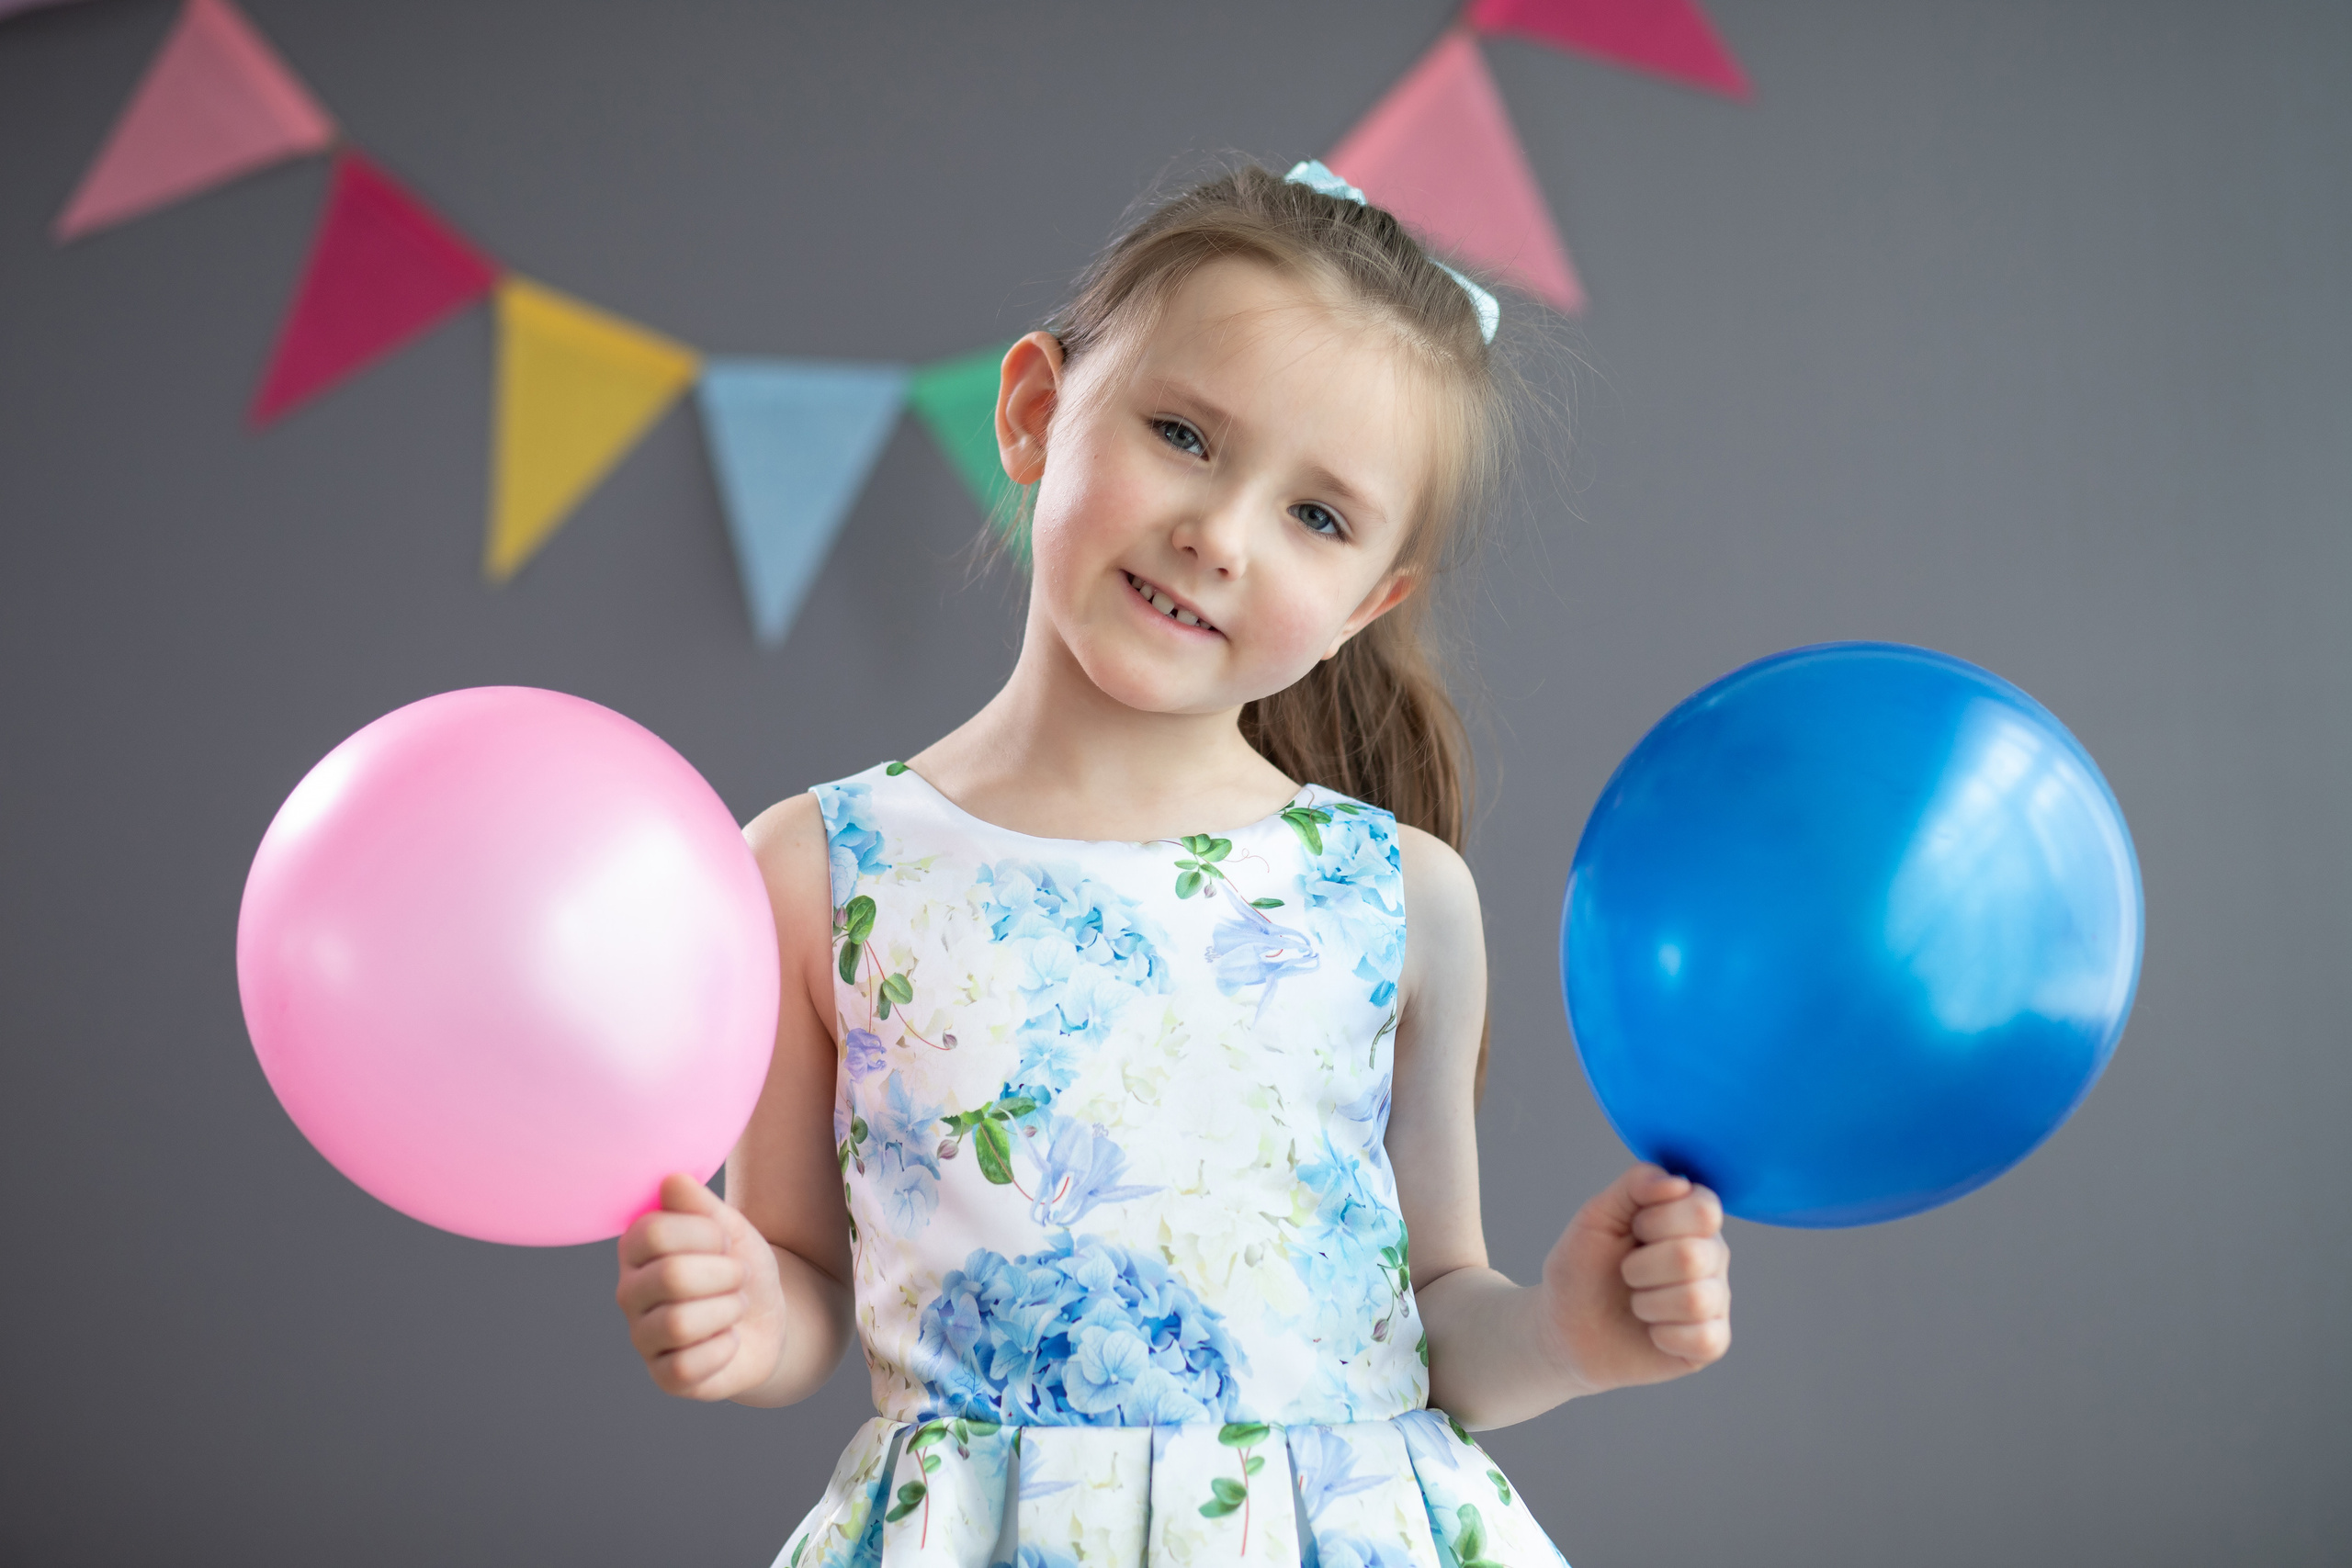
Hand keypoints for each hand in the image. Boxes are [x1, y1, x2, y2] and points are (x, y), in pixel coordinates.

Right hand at [615, 1173, 787, 1400]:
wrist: (767, 1317)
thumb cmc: (738, 1264)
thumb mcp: (730, 1227)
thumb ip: (701, 1204)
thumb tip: (672, 1179)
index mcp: (637, 1248)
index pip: (654, 1231)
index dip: (705, 1233)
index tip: (724, 1241)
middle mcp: (629, 1292)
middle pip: (671, 1276)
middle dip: (725, 1274)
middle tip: (738, 1276)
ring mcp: (643, 1337)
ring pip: (679, 1324)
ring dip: (728, 1310)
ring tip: (735, 1306)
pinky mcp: (664, 1376)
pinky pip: (689, 1365)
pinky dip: (725, 1348)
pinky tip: (728, 1340)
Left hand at [1539, 1163, 1730, 1395]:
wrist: (1564, 1327)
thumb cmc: (1583, 1267)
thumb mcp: (1596, 1216)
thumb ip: (1634, 1184)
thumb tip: (1678, 1182)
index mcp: (1690, 1219)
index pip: (1704, 1208)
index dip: (1658, 1220)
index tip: (1633, 1230)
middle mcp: (1711, 1255)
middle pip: (1695, 1255)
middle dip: (1641, 1267)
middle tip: (1627, 1273)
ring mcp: (1715, 1299)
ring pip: (1697, 1299)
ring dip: (1648, 1303)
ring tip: (1637, 1303)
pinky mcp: (1710, 1342)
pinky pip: (1704, 1339)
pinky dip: (1663, 1335)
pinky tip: (1651, 1331)